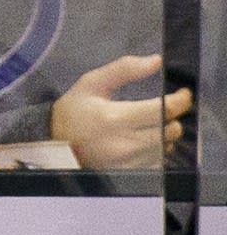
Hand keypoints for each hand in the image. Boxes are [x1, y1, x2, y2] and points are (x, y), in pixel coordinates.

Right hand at [49, 54, 193, 169]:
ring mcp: (128, 162)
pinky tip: (141, 143)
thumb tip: (156, 61)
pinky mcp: (128, 174)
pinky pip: (158, 162)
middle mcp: (125, 143)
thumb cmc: (72, 112)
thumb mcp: (90, 84)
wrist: (53, 145)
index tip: (182, 94)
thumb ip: (123, 69)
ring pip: (166, 146)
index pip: (164, 109)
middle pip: (170, 129)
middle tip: (160, 110)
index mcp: (115, 118)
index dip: (180, 100)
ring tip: (147, 126)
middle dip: (169, 117)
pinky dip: (156, 151)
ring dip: (163, 134)